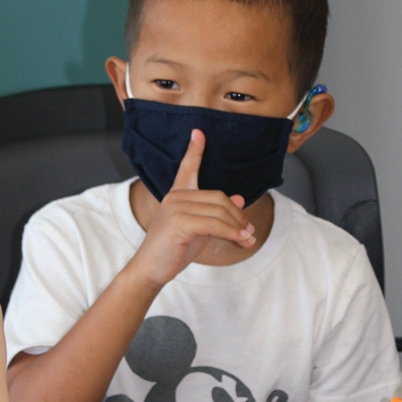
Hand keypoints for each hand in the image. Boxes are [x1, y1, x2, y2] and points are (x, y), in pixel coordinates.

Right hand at [128, 129, 254, 289]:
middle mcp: (176, 197)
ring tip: (247, 239)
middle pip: (218, 197)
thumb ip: (216, 213)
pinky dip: (230, 233)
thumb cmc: (174, 249)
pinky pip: (213, 224)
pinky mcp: (178, 222)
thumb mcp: (200, 229)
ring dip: (237, 227)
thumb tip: (240, 198)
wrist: (152, 269)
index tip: (199, 133)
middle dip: (237, 216)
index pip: (187, 168)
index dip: (194, 151)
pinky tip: (240, 240)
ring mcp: (176, 207)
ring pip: (218, 212)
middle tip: (249, 232)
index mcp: (178, 195)